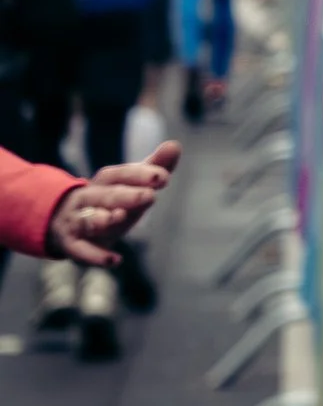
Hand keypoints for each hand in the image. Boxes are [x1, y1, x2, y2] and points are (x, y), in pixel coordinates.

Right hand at [48, 143, 179, 264]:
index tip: (164, 177)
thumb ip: (153, 168)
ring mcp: (77, 222)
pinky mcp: (72, 245)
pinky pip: (80, 250)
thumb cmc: (108, 203)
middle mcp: (87, 199)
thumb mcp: (130, 187)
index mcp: (103, 183)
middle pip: (105, 195)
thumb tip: (175, 144)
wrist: (66, 224)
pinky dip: (95, 256)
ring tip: (119, 217)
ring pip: (86, 219)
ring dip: (100, 218)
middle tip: (150, 196)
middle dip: (126, 195)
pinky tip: (115, 261)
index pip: (119, 175)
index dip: (140, 175)